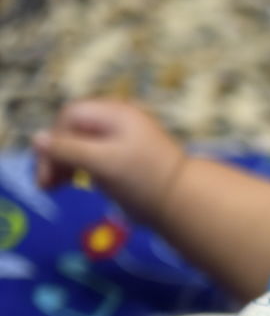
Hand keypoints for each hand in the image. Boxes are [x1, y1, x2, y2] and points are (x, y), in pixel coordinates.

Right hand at [34, 97, 186, 224]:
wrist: (187, 202)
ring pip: (85, 145)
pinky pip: (98, 157)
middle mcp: (121, 121)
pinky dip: (85, 169)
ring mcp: (126, 139)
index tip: (50, 170)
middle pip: (76, 130)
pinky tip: (80, 183)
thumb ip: (69, 150)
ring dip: (68, 163)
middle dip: (59, 154)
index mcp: (116, 113)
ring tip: (57, 187)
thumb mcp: (103, 163)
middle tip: (48, 184)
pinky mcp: (130, 159)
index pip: (70, 117)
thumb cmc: (146, 179)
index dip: (55, 140)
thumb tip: (37, 139)